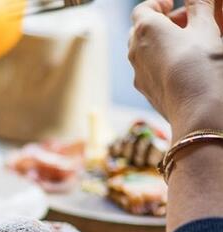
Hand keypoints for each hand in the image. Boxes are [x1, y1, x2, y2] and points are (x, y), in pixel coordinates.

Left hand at [129, 0, 222, 138]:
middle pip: (141, 31)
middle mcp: (135, 52)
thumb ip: (200, 6)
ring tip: (188, 43)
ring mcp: (138, 75)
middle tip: (187, 23)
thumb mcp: (206, 28)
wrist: (197, 112)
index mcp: (146, 30)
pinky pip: (149, 71)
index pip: (143, 9)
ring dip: (161, 43)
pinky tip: (183, 66)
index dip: (158, 3)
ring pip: (144, 52)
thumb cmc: (202, 66)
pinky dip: (161, 62)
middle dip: (162, 23)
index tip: (173, 4)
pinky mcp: (146, 92)